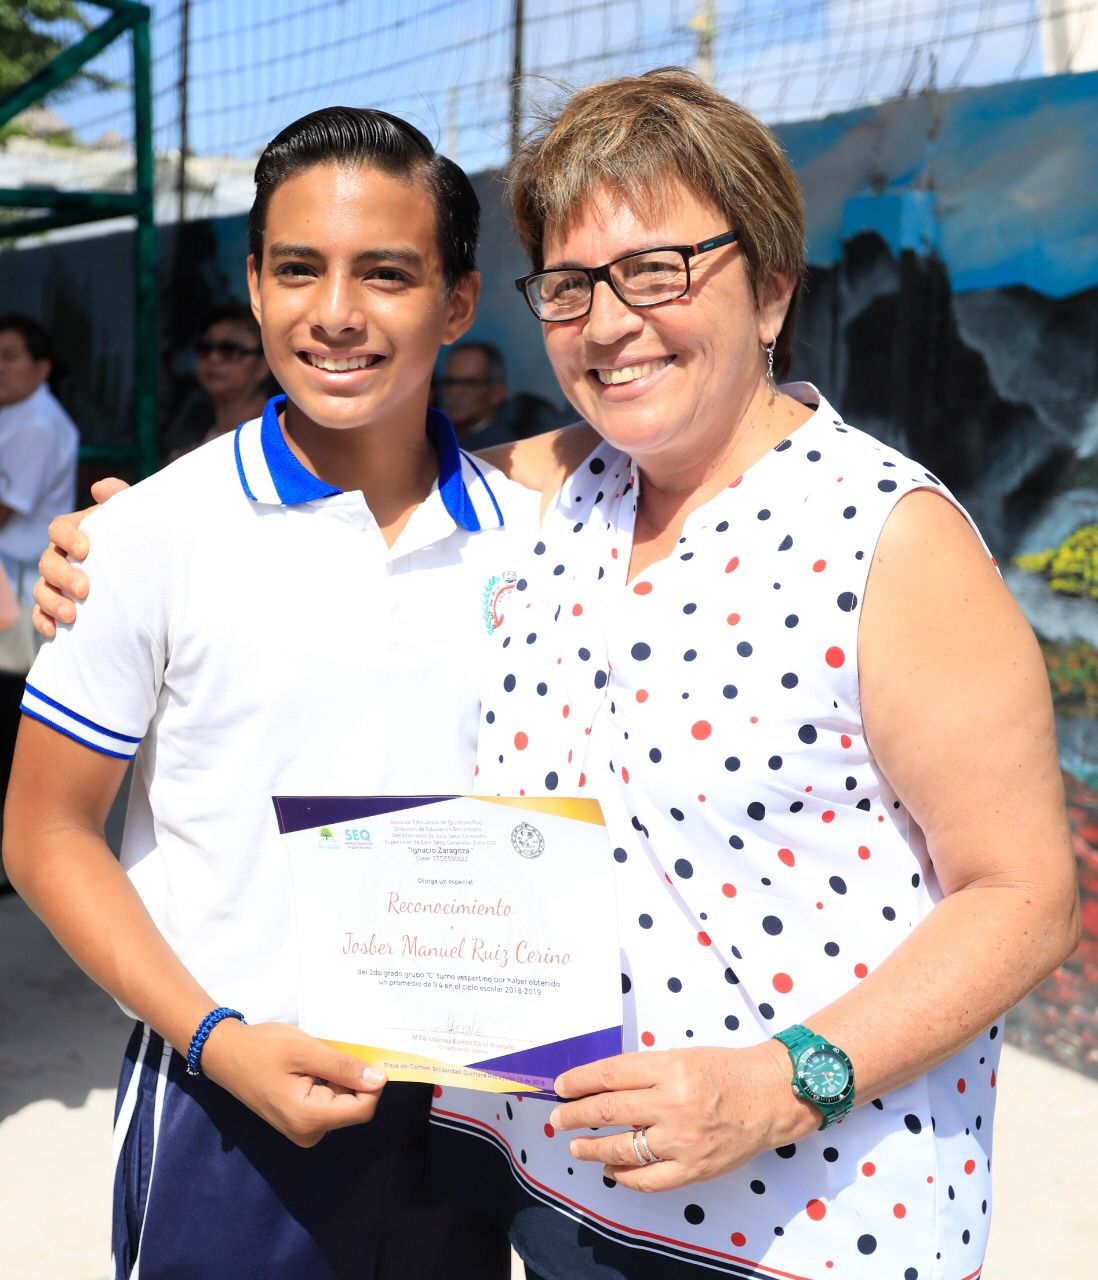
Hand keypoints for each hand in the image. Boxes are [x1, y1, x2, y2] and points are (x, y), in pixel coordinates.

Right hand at [31, 477, 128, 636]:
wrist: (142, 574)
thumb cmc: (132, 541)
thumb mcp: (130, 519)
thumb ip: (119, 498)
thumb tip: (100, 488)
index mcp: (74, 532)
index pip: (59, 528)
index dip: (68, 538)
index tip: (86, 550)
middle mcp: (60, 556)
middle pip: (48, 561)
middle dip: (63, 576)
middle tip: (85, 589)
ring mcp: (55, 582)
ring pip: (41, 589)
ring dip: (53, 602)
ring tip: (72, 616)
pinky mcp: (56, 606)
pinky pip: (40, 614)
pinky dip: (44, 622)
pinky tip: (55, 632)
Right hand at [198, 1017, 387, 1147]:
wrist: (224, 1054)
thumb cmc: (263, 1048)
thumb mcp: (306, 1050)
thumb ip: (344, 1067)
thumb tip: (380, 1080)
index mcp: (310, 1119)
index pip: (363, 1109)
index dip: (372, 1083)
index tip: (363, 1055)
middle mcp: (309, 1133)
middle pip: (353, 1107)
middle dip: (352, 1077)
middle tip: (332, 1051)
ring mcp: (303, 1129)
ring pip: (342, 1103)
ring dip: (339, 1078)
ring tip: (317, 1057)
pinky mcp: (299, 1121)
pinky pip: (327, 1102)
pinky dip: (328, 1082)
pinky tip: (311, 1066)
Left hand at [549, 1042, 813, 1190]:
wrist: (770, 1096)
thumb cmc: (725, 1071)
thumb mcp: (682, 1056)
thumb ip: (645, 1071)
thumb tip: (602, 1086)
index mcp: (669, 1067)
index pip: (611, 1075)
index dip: (580, 1081)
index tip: (561, 1086)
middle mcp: (673, 1103)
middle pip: (609, 1110)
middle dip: (576, 1115)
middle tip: (557, 1117)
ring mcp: (683, 1139)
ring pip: (623, 1149)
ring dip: (593, 1149)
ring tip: (576, 1147)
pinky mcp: (694, 1168)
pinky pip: (649, 1179)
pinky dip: (625, 1177)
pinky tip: (611, 1171)